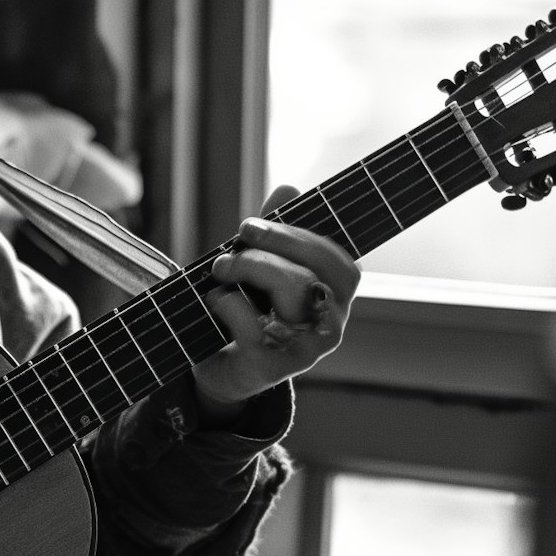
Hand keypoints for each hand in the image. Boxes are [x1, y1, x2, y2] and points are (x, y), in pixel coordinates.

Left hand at [191, 186, 358, 419]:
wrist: (223, 367)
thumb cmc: (251, 309)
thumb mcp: (264, 267)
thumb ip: (278, 232)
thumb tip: (289, 188)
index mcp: (336, 296)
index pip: (339, 261)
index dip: (297, 236)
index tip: (251, 226)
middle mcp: (331, 325)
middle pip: (310, 272)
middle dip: (266, 248)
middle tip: (233, 245)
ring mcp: (306, 350)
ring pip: (290, 292)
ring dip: (248, 268)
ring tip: (220, 269)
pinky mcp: (274, 368)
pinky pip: (254, 324)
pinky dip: (227, 303)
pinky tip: (215, 301)